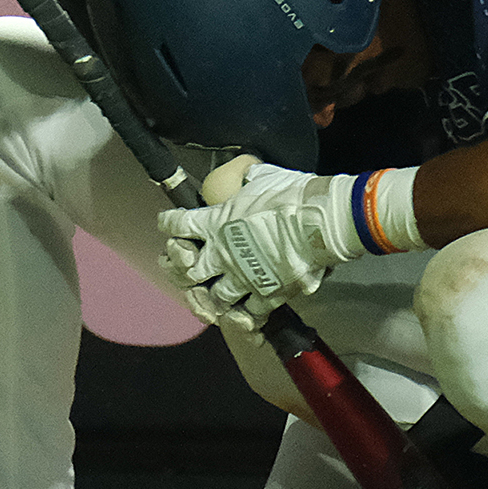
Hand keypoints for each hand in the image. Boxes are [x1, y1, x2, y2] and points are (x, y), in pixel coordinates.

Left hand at [158, 163, 362, 334]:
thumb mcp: (262, 176)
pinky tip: (242, 314)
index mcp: (216, 222)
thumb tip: (247, 172)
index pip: (179, 224)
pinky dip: (244, 316)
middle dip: (180, 270)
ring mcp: (243, 278)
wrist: (321, 222)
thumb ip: (247, 178)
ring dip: (211, 297)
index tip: (166, 222)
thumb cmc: (292, 195)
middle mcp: (222, 254)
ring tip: (212, 295)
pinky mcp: (267, 295)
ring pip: (214, 297)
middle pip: (187, 271)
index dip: (169, 223)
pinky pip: (249, 314)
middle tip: (180, 267)